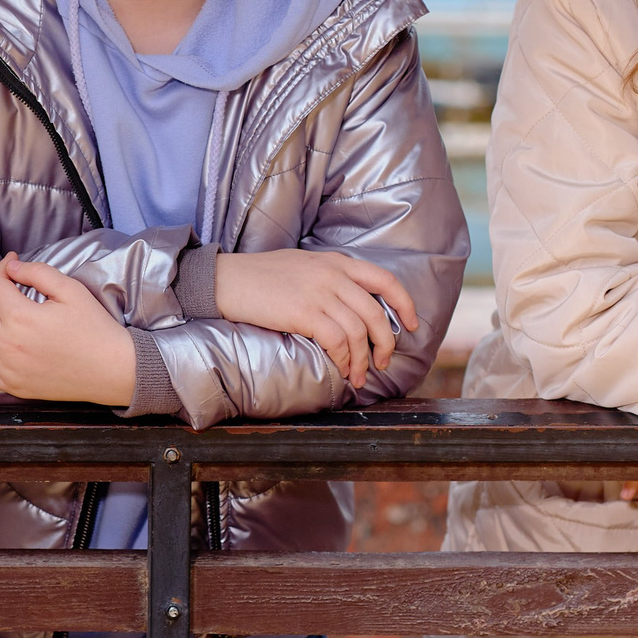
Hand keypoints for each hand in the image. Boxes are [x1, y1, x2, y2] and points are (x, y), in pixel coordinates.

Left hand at [0, 255, 136, 403]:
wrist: (112, 371)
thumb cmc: (95, 329)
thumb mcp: (70, 290)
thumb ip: (38, 272)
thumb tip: (11, 266)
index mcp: (22, 316)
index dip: (1, 269)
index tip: (10, 263)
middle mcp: (6, 342)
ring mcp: (5, 366)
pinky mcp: (9, 384)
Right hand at [212, 249, 418, 389]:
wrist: (226, 279)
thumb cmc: (259, 276)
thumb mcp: (302, 265)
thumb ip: (328, 277)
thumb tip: (347, 305)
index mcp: (335, 262)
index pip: (384, 279)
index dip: (404, 304)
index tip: (412, 324)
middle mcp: (333, 274)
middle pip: (376, 313)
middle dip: (386, 343)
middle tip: (382, 362)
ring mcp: (319, 292)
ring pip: (359, 331)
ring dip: (363, 360)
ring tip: (358, 375)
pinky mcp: (304, 312)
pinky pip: (338, 341)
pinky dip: (344, 359)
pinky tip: (341, 369)